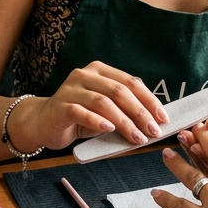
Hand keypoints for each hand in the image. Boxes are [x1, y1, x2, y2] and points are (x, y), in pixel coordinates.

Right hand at [8, 61, 167, 152]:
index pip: (131, 82)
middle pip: (119, 91)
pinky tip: (109, 130)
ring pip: (103, 102)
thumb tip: (155, 120)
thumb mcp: (105, 109)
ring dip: (123, 122)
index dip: (149, 100)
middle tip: (153, 131)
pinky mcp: (60, 106)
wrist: (43, 122)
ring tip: (136, 137)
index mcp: (100, 71)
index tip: (163, 118)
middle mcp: (85, 75)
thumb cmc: (79, 116)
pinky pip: (81, 112)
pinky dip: (97, 121)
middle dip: (140, 113)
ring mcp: (71, 89)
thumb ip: (124, 108)